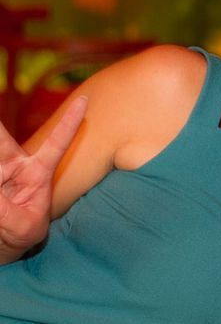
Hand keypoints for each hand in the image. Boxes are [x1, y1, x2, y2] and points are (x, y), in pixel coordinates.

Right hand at [0, 96, 86, 261]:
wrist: (0, 245)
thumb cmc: (21, 234)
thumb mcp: (24, 228)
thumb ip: (8, 214)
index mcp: (38, 173)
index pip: (57, 145)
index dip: (70, 123)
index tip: (85, 101)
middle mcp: (14, 166)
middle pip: (3, 140)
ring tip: (2, 204)